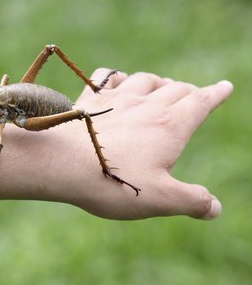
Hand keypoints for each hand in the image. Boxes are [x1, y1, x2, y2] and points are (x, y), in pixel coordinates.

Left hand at [55, 68, 232, 219]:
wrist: (60, 163)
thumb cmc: (112, 181)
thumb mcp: (159, 199)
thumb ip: (191, 201)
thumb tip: (215, 208)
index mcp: (170, 126)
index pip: (201, 102)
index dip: (217, 94)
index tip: (225, 87)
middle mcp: (145, 105)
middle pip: (176, 88)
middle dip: (190, 91)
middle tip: (195, 95)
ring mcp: (115, 99)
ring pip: (145, 79)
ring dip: (158, 82)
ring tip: (162, 87)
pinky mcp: (89, 100)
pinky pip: (107, 76)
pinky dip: (117, 76)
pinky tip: (117, 83)